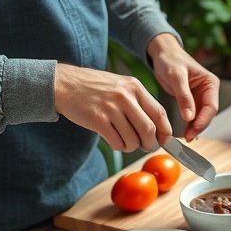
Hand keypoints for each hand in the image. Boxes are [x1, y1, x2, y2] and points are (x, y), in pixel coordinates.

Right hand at [54, 63, 172, 151]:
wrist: (65, 84)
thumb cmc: (94, 88)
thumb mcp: (121, 85)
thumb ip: (138, 102)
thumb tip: (156, 127)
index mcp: (134, 87)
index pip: (159, 112)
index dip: (165, 130)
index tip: (165, 140)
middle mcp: (125, 96)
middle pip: (149, 129)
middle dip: (150, 143)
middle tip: (146, 147)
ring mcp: (111, 108)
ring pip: (133, 139)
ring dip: (132, 147)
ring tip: (125, 142)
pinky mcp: (98, 120)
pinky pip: (116, 142)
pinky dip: (118, 146)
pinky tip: (113, 140)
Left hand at [147, 33, 219, 140]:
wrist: (162, 54)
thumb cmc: (171, 60)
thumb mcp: (177, 77)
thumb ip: (184, 97)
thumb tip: (190, 117)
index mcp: (210, 83)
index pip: (211, 107)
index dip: (203, 121)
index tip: (193, 130)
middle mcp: (207, 91)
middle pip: (207, 114)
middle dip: (198, 126)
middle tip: (187, 137)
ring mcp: (199, 97)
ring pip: (199, 117)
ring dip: (193, 127)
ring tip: (184, 136)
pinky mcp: (190, 101)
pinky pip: (191, 115)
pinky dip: (187, 124)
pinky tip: (181, 131)